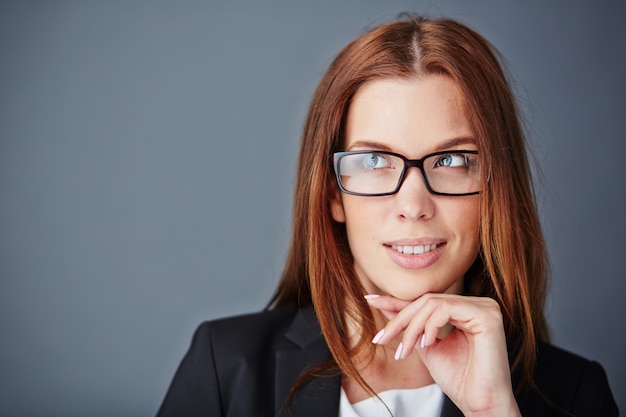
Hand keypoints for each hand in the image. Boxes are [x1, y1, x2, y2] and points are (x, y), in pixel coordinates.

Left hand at [366, 293, 520, 416]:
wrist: (479, 404)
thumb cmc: (458, 379)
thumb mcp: (425, 344)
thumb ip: (409, 323)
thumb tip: (382, 302)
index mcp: (467, 309)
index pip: (426, 301)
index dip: (396, 301)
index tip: (370, 300)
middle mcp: (479, 304)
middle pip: (427, 300)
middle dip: (400, 320)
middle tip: (382, 339)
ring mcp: (486, 308)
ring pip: (433, 303)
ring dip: (411, 326)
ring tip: (406, 349)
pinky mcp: (488, 316)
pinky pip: (445, 309)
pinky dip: (429, 326)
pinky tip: (426, 344)